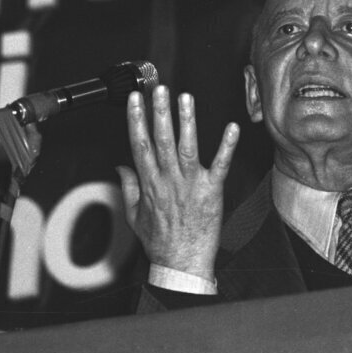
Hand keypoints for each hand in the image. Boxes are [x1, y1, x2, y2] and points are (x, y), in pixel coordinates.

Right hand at [116, 86, 238, 278]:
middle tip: (159, 89)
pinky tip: (231, 128)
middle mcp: (169, 180)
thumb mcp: (134, 216)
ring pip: (187, 147)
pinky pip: (221, 165)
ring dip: (187, 121)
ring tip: (185, 98)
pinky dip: (226, 147)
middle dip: (160, 112)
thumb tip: (120, 166)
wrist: (181, 263)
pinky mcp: (212, 191)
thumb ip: (129, 187)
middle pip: (162, 140)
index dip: (136, 120)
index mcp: (150, 183)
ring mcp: (191, 184)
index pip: (140, 145)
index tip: (135, 99)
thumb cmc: (160, 242)